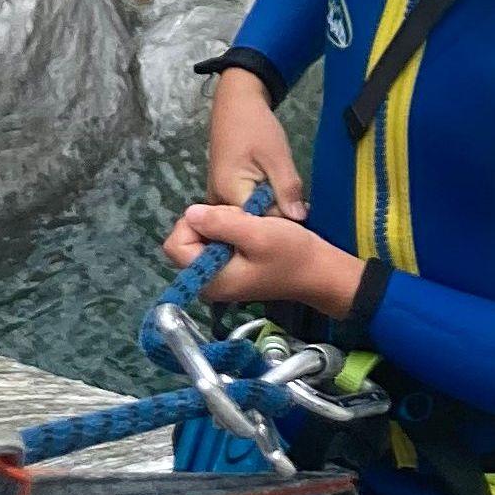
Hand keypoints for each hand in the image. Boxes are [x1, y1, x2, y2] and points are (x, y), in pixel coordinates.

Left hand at [163, 204, 364, 315]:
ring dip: (221, 225)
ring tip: (249, 227)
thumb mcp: (257, 234)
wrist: (319, 271)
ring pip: (200, 238)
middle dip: (208, 223)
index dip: (193, 224)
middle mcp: (207, 281)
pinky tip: (250, 232)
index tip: (223, 219)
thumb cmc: (291, 253)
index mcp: (210, 279)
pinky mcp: (228, 268)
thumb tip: (189, 213)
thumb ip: (221, 224)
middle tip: (240, 222)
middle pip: (185, 240)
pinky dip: (229, 231)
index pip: (175, 245)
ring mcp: (217, 275)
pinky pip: (214, 243)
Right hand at [205, 71, 307, 219]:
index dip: (281, 222)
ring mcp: (219, 198)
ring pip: (249, 216)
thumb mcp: (277, 156)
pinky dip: (262, 203)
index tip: (303, 214)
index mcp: (229, 193)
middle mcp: (218, 201)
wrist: (236, 103)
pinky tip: (278, 196)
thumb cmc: (255, 125)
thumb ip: (287, 188)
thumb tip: (299, 219)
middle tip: (302, 206)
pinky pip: (245, 207)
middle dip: (277, 217)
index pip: (258, 223)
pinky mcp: (224, 193)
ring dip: (271, 210)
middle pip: (251, 223)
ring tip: (292, 200)